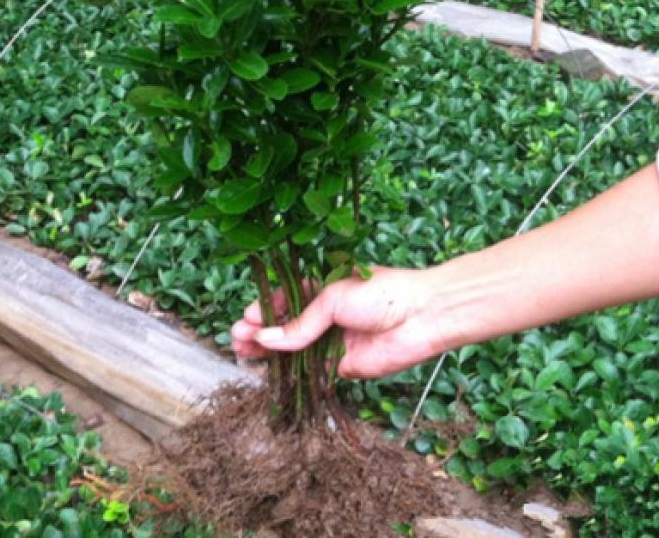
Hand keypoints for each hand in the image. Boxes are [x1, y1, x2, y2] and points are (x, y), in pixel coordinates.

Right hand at [230, 266, 447, 378]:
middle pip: (286, 324)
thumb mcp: (333, 298)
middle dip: (261, 331)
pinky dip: (290, 371)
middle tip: (237, 338)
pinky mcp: (342, 366)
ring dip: (269, 351)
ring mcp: (333, 340)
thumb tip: (267, 339)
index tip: (247, 318)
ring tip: (242, 352)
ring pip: (294, 348)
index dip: (266, 308)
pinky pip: (311, 370)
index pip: (287, 297)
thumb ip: (301, 322)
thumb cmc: (381, 294)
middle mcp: (327, 314)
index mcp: (324, 286)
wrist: (422, 317)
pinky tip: (269, 370)